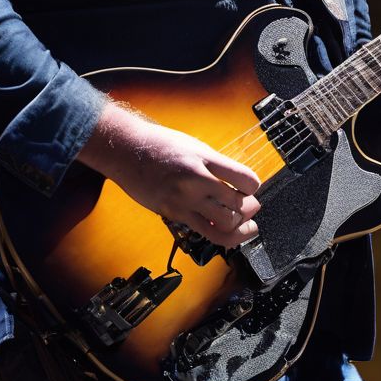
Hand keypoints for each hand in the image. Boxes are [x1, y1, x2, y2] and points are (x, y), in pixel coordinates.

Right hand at [78, 102, 261, 249]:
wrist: (128, 151)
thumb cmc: (161, 145)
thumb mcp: (194, 145)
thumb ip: (216, 164)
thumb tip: (238, 183)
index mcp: (204, 158)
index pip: (244, 178)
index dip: (253, 186)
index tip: (250, 187)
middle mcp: (196, 179)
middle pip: (237, 204)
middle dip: (249, 207)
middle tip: (250, 205)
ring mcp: (184, 199)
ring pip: (225, 223)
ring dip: (238, 224)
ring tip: (240, 219)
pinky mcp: (174, 214)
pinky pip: (206, 232)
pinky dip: (222, 235)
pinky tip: (227, 230)